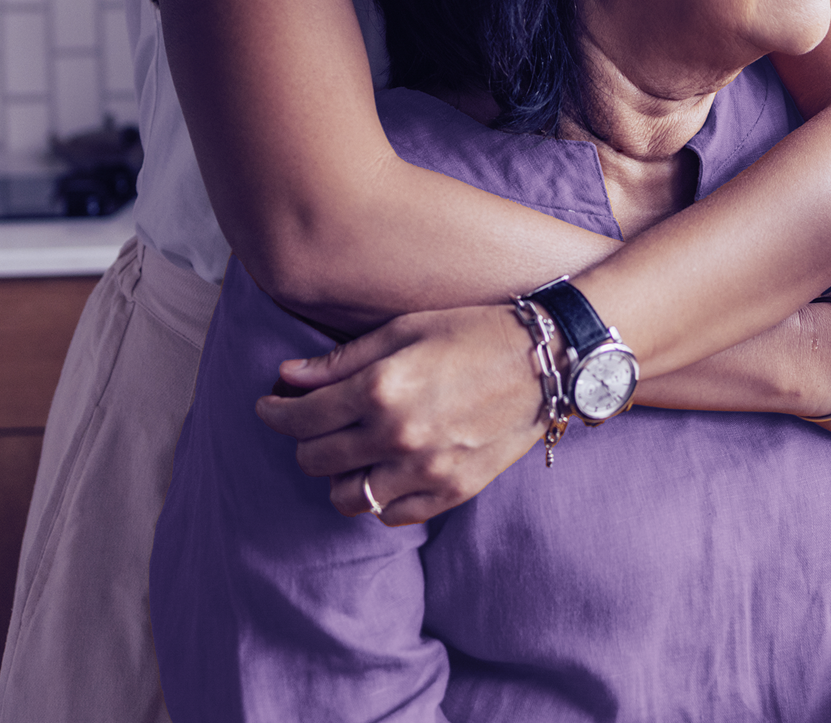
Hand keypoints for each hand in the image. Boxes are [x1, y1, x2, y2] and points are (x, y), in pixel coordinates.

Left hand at [254, 303, 545, 525]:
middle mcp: (398, 435)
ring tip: (351, 450)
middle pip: (315, 460)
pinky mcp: (452, 492)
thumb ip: (343, 360)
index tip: (269, 406)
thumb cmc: (475, 331)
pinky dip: (381, 496)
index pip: (301, 418)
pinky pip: (392, 515)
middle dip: (304, 441)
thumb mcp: (406, 329)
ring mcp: (426, 471)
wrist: (548, 360)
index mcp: (382, 387)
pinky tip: (388, 468)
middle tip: (313, 423)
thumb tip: (287, 377)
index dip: (274, 412)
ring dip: (339, 475)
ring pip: (348, 498)